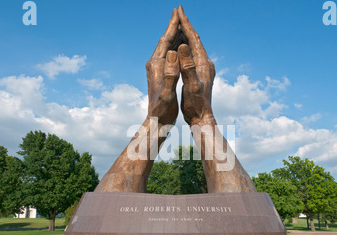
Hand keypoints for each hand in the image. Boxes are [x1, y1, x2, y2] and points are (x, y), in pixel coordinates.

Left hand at [145, 9, 180, 125]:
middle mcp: (154, 64)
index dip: (172, 26)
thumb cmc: (163, 110)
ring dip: (174, 36)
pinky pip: (168, 55)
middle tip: (180, 12)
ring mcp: (156, 69)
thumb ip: (170, 73)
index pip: (165, 40)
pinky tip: (180, 46)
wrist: (156, 121)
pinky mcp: (159, 74)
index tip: (178, 11)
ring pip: (166, 47)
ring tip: (182, 25)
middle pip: (165, 40)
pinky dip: (175, 47)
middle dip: (173, 27)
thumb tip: (173, 53)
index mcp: (157, 65)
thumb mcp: (168, 92)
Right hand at [177, 6, 215, 125]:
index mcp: (203, 64)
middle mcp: (206, 64)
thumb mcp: (191, 85)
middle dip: (186, 26)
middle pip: (195, 40)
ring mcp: (204, 69)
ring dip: (186, 36)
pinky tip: (181, 48)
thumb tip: (183, 46)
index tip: (178, 10)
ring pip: (194, 47)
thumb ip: (188, 66)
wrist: (202, 119)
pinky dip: (186, 48)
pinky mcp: (200, 75)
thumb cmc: (196, 105)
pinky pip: (192, 56)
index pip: (194, 38)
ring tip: (178, 26)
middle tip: (178, 12)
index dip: (186, 24)